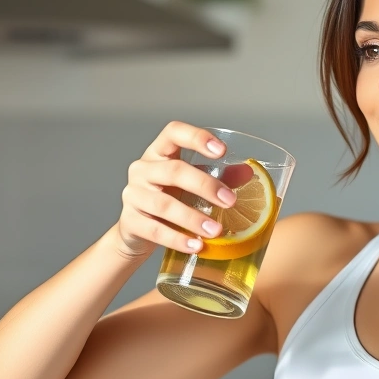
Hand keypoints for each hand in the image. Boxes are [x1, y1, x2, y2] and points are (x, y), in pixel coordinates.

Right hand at [114, 121, 236, 259]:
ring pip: (164, 204)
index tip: (222, 151)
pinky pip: (155, 230)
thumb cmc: (170, 198)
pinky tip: (196, 246)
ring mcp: (133, 195)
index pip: (173, 133)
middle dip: (205, 185)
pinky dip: (178, 239)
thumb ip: (220, 177)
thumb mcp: (193, 185)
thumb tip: (249, 172)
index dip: (197, 137)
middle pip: (174, 171)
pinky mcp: (130, 221)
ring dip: (193, 218)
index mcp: (159, 153)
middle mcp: (143, 169)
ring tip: (216, 231)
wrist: (138, 230)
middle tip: (230, 201)